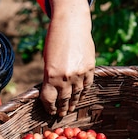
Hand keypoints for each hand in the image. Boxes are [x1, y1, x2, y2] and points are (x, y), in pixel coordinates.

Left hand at [40, 0, 94, 116]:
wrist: (71, 24)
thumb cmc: (55, 40)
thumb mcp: (47, 60)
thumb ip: (50, 76)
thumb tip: (52, 92)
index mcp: (51, 75)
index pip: (49, 99)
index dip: (49, 108)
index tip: (50, 111)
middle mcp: (66, 77)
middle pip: (63, 100)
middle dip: (61, 108)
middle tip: (61, 114)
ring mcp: (80, 74)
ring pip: (76, 95)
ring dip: (73, 103)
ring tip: (70, 108)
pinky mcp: (90, 69)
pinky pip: (87, 86)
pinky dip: (83, 92)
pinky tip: (80, 97)